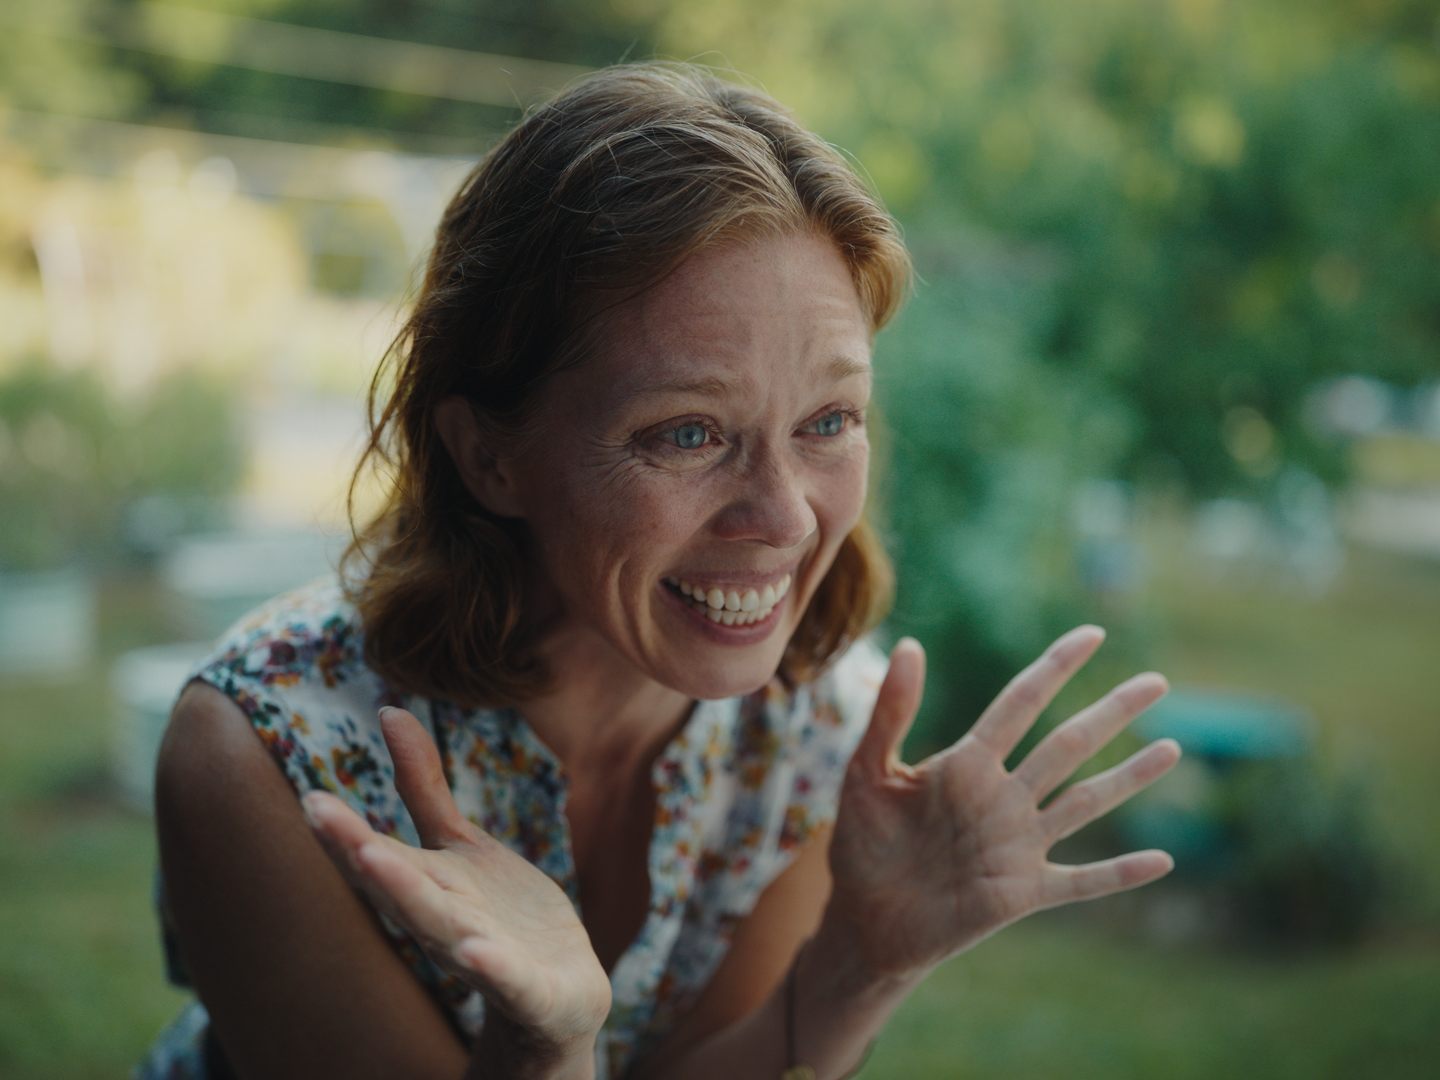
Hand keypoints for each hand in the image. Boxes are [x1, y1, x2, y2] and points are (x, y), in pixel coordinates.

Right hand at [301, 707, 610, 1059]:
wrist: (561, 994)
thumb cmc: (500, 914)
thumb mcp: (460, 845)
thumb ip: (423, 787)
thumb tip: (389, 712)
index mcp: (427, 888)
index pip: (380, 858)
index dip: (345, 833)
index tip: (311, 800)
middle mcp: (446, 925)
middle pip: (402, 890)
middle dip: (368, 860)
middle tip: (329, 825)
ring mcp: (485, 960)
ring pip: (443, 931)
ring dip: (411, 901)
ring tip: (376, 862)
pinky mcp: (531, 991)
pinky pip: (509, 980)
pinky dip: (491, 967)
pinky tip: (475, 951)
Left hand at [823, 627, 1180, 980]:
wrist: (862, 919)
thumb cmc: (863, 842)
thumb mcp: (866, 771)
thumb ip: (890, 712)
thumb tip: (912, 645)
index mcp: (967, 762)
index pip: (1020, 702)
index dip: (1055, 667)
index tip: (1093, 634)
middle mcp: (1002, 797)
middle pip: (1067, 744)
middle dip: (1111, 712)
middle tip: (1156, 682)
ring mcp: (1017, 843)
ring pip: (1085, 802)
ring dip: (1128, 778)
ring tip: (1172, 749)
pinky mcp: (1021, 892)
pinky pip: (1081, 881)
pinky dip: (1119, 874)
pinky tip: (1163, 861)